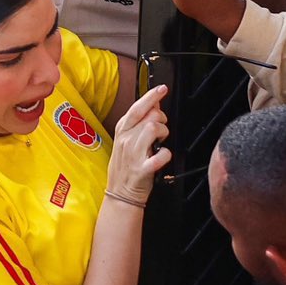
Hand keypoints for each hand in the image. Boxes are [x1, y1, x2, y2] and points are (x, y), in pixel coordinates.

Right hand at [106, 83, 170, 205]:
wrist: (120, 195)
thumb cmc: (126, 166)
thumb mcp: (127, 140)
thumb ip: (139, 121)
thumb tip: (153, 102)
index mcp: (122, 131)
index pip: (137, 108)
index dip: (151, 96)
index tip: (162, 89)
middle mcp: (126, 140)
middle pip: (149, 116)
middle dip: (161, 118)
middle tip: (161, 128)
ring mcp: (133, 155)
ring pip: (152, 128)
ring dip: (163, 132)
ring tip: (161, 140)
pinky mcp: (142, 170)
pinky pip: (160, 155)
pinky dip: (166, 154)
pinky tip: (163, 156)